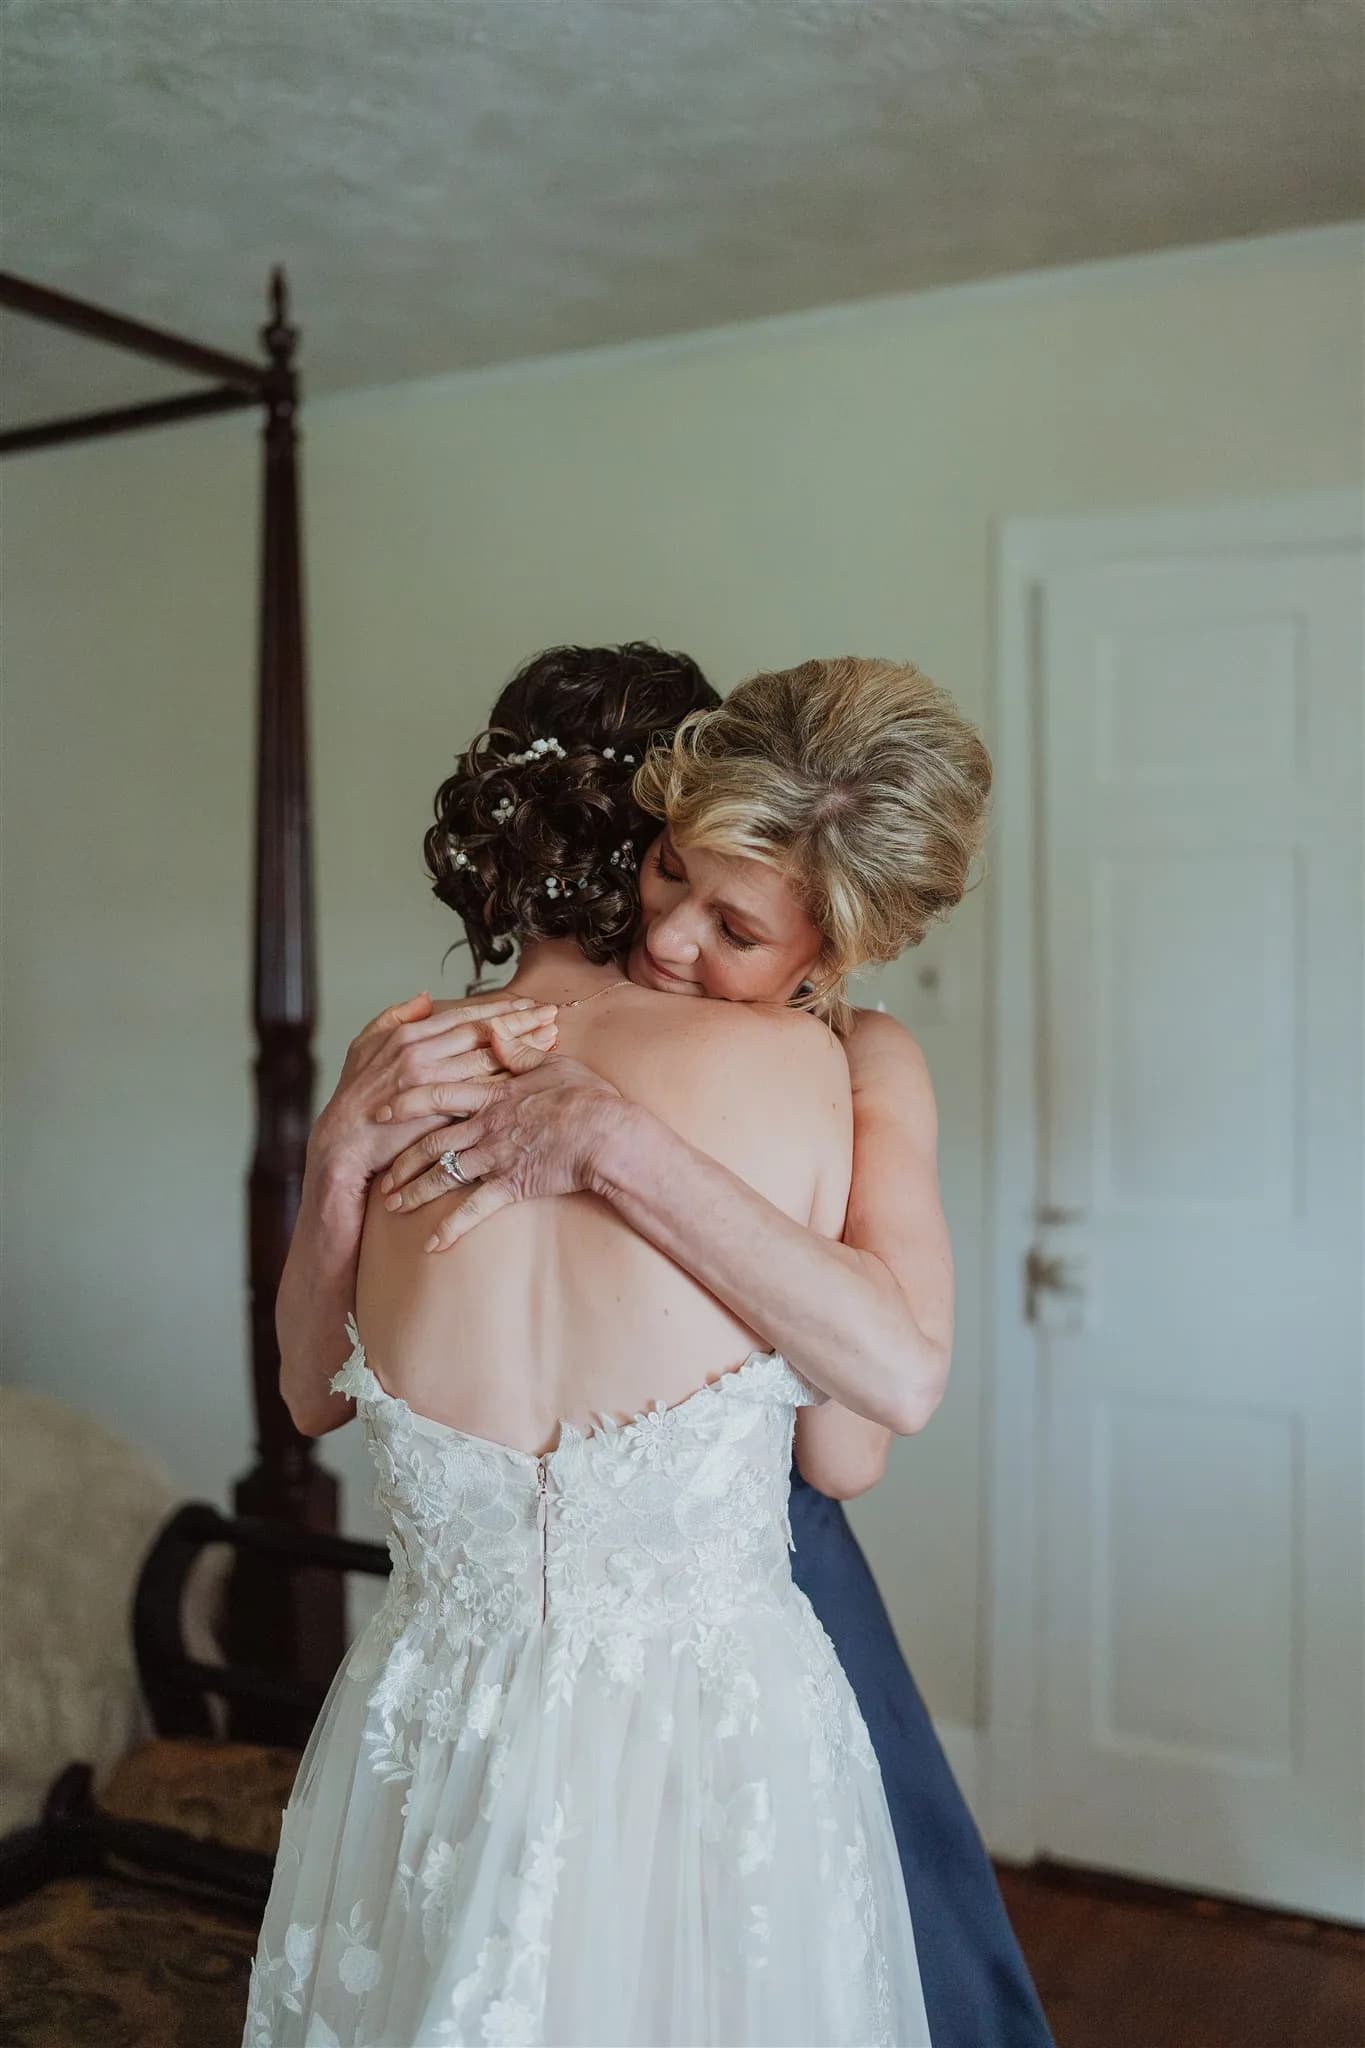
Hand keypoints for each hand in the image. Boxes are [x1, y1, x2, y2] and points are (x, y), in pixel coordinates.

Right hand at [308, 991, 559, 1195]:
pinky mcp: (437, 1111)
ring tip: (549, 1039)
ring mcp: (430, 1083)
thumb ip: (395, 1017)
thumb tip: (424, 996)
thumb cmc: (356, 1094)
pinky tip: (529, 1076)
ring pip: (486, 1059)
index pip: (463, 1015)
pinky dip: (505, 1082)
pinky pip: (479, 1092)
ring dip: (521, 1048)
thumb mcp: (364, 1045)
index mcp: (408, 1036)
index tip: (526, 1003)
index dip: (497, 1008)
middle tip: (550, 1014)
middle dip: (519, 1022)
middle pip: (482, 1033)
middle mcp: (421, 1054)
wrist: (343, 1141)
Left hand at [375, 1055, 625, 1249]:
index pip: (438, 1095)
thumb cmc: (587, 1097)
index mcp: (494, 1096)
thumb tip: (494, 1032)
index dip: (406, 1102)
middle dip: (400, 1157)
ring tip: (392, 1204)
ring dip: (414, 1191)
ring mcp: (495, 1158)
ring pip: (443, 1175)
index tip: (381, 1109)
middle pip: (431, 1141)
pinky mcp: (510, 1186)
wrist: (607, 1135)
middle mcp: (486, 1127)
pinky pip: (473, 1211)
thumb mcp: (553, 1063)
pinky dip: (450, 1229)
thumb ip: (518, 1051)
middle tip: (379, 1168)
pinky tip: (432, 1244)